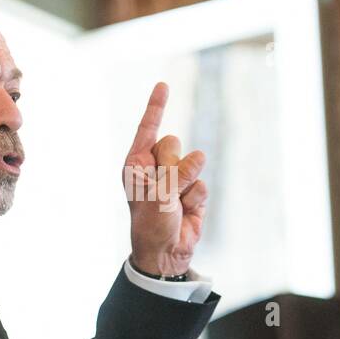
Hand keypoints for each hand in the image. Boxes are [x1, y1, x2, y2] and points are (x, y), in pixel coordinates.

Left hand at [122, 82, 208, 276]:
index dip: (156, 106)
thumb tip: (199, 155)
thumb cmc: (151, 223)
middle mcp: (156, 166)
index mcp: (137, 163)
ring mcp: (176, 178)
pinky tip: (185, 212)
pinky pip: (202, 183)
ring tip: (174, 204)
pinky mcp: (193, 191)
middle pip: (174, 143)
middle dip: (173, 165)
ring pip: (193, 163)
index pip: (148, 128)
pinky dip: (196, 199)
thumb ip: (176, 171)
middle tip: (164, 190)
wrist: (165, 254)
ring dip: (185, 185)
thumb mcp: (157, 195)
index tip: (163, 85)